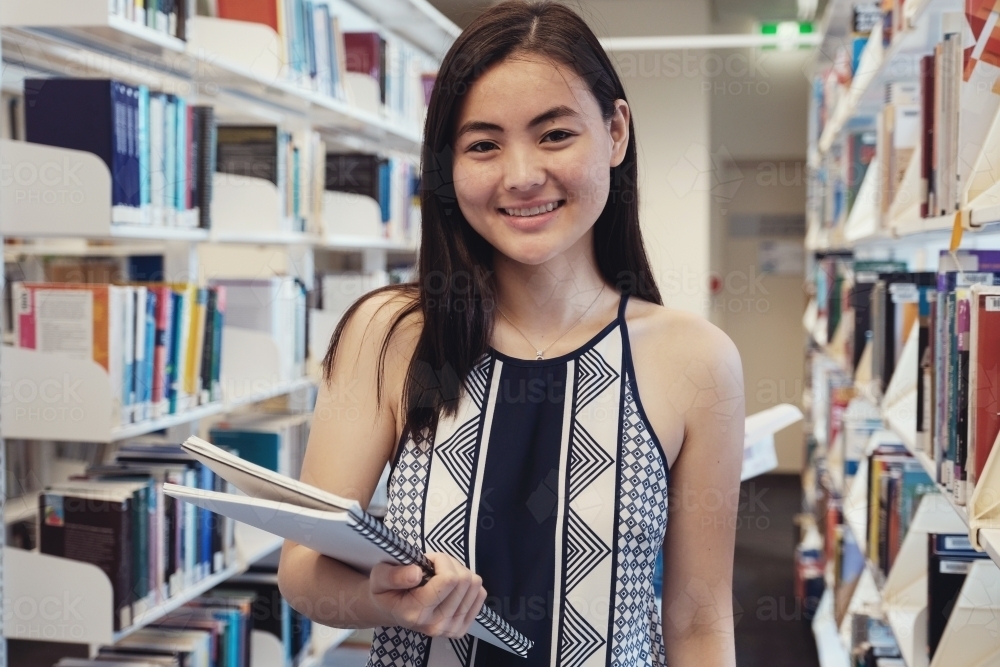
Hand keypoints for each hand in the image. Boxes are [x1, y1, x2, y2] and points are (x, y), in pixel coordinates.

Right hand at [368, 552, 486, 637]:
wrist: (391, 610)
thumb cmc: (385, 591)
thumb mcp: (379, 578)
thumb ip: (394, 575)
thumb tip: (416, 574)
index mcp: (415, 613)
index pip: (448, 579)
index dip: (441, 560)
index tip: (427, 560)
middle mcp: (436, 625)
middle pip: (464, 580)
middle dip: (450, 564)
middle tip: (434, 566)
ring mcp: (451, 629)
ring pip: (475, 585)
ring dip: (459, 571)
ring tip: (441, 574)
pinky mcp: (462, 628)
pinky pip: (480, 595)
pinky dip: (468, 583)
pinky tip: (450, 585)